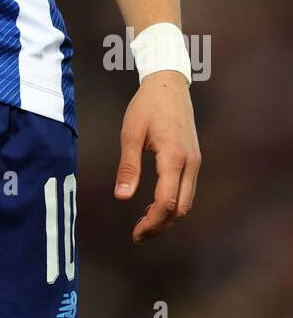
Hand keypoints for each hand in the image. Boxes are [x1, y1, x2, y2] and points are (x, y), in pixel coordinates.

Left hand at [114, 70, 200, 243]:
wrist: (169, 83)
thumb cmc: (147, 106)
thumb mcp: (131, 134)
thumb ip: (128, 166)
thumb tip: (122, 197)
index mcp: (174, 157)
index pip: (167, 202)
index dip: (152, 223)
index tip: (135, 234)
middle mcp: (190, 163)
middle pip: (181, 208)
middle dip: (161, 226)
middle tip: (138, 235)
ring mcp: (195, 161)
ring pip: (187, 201)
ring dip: (167, 216)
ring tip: (144, 223)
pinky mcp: (194, 158)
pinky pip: (187, 190)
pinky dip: (173, 203)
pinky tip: (154, 205)